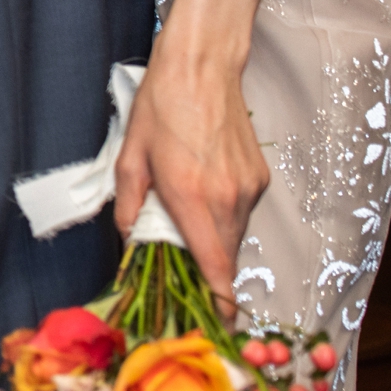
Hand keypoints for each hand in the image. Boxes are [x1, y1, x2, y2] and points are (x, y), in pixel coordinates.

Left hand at [114, 48, 267, 305]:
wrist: (203, 66)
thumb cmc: (163, 105)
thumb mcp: (130, 158)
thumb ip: (130, 206)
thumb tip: (132, 239)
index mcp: (193, 199)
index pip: (215, 270)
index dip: (217, 304)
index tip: (214, 324)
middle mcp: (229, 199)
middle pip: (225, 258)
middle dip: (206, 272)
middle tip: (181, 270)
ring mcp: (249, 188)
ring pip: (234, 236)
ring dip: (213, 240)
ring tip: (186, 219)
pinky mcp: (260, 177)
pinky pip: (242, 212)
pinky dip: (224, 216)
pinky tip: (203, 195)